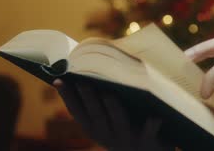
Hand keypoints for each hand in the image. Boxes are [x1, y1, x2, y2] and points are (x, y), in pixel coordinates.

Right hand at [53, 79, 172, 150]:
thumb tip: (93, 71)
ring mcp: (127, 141)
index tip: (59, 80)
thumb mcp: (110, 120)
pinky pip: (149, 134)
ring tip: (109, 94)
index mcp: (95, 129)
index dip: (67, 97)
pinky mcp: (148, 144)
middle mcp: (108, 136)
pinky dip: (151, 126)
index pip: (77, 112)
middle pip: (96, 116)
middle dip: (89, 99)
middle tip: (84, 82)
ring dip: (113, 109)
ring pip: (119, 124)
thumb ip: (100, 101)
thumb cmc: (128, 129)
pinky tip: (155, 117)